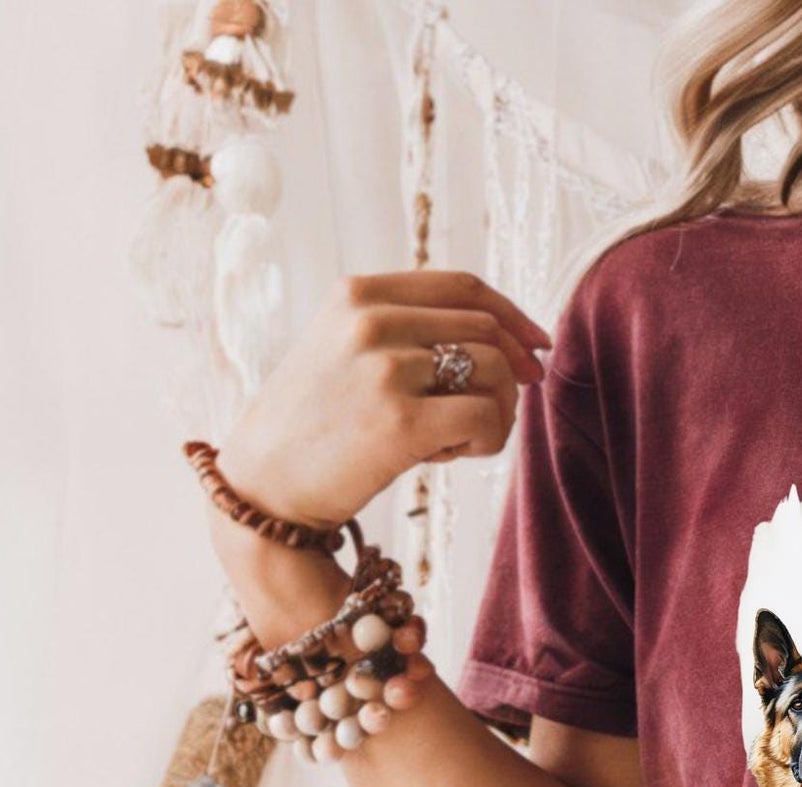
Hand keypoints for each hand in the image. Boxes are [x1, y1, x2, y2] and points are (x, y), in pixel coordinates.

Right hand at [214, 270, 552, 530]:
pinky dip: (487, 441)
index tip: (536, 346)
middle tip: (499, 414)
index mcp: (358, 293)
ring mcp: (385, 369)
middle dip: (512, 373)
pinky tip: (453, 455)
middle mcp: (371, 320)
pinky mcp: (401, 422)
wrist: (265, 484)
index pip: (462, 286)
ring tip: (458, 440)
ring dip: (497, 414)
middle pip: (486, 330)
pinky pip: (487, 418)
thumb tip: (504, 340)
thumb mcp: (344, 350)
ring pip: (495, 373)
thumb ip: (405, 331)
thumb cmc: (315, 425)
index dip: (511, 316)